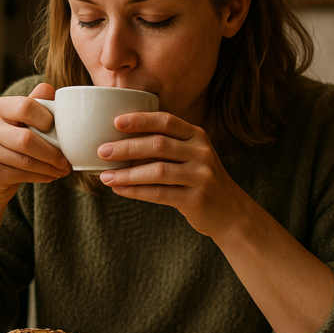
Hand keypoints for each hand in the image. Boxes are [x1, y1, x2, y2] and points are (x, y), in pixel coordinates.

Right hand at [0, 82, 69, 206]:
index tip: (61, 131)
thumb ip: (34, 104)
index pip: (26, 106)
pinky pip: (20, 175)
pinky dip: (40, 177)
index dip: (47, 119)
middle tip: (67, 160)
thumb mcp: (21, 121)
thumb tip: (49, 88)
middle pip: (26, 139)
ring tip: (63, 170)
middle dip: (52, 152)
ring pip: (25, 160)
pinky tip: (50, 176)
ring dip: (49, 167)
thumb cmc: (11, 143)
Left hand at [96, 112, 249, 238]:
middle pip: (158, 144)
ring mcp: (201, 176)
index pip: (167, 121)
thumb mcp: (191, 156)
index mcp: (197, 136)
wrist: (231, 212)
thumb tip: (120, 142)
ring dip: (127, 173)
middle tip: (102, 151)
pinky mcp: (196, 199)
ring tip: (105, 176)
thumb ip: (167, 146)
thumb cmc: (200, 180)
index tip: (116, 122)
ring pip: (157, 171)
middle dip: (127, 147)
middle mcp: (201, 153)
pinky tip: (120, 190)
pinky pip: (160, 193)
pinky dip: (136, 191)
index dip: (141, 120)